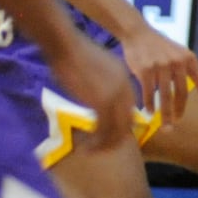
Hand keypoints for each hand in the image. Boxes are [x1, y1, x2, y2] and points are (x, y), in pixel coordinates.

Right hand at [48, 35, 140, 151]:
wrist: (67, 46)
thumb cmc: (76, 55)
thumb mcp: (99, 69)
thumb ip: (106, 84)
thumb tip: (101, 100)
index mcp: (125, 80)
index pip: (130, 110)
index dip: (122, 126)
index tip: (110, 136)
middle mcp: (125, 89)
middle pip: (127, 123)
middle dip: (116, 139)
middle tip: (102, 148)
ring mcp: (115, 96)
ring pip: (117, 129)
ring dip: (105, 144)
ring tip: (92, 151)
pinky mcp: (102, 102)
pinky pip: (103, 129)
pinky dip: (96, 142)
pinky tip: (86, 147)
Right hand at [117, 23, 197, 124]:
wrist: (138, 32)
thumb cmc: (158, 46)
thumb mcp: (178, 52)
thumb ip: (184, 70)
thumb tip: (187, 93)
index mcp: (189, 58)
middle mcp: (177, 61)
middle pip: (181, 92)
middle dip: (179, 110)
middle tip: (177, 122)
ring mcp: (161, 65)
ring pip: (164, 96)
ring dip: (165, 114)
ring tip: (166, 126)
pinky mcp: (145, 69)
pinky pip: (148, 93)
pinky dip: (149, 105)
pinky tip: (149, 113)